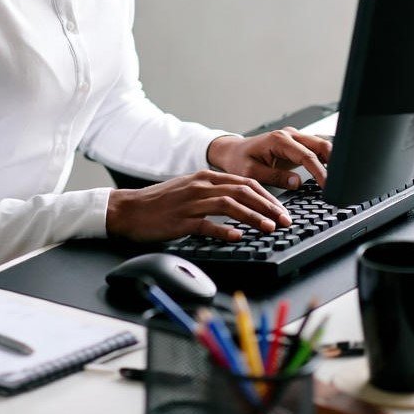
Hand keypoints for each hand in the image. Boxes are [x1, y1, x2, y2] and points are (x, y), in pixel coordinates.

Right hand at [105, 170, 292, 242]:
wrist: (129, 209)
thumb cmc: (160, 203)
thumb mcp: (190, 190)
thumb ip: (213, 193)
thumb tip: (240, 202)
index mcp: (205, 177)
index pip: (244, 182)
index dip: (266, 195)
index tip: (281, 209)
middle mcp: (200, 186)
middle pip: (242, 191)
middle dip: (268, 205)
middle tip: (284, 220)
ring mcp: (190, 202)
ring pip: (229, 205)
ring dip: (253, 216)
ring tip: (269, 227)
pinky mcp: (180, 220)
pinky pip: (206, 224)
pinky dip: (224, 229)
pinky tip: (237, 236)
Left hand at [206, 127, 331, 189]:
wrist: (233, 151)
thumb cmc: (239, 161)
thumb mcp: (251, 172)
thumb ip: (275, 177)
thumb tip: (298, 182)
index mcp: (279, 140)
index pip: (307, 155)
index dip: (321, 172)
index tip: (328, 187)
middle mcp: (290, 135)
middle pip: (321, 145)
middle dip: (335, 163)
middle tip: (341, 183)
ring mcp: (295, 137)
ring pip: (323, 144)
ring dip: (333, 159)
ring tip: (340, 179)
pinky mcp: (298, 144)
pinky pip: (317, 148)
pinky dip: (327, 159)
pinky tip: (333, 172)